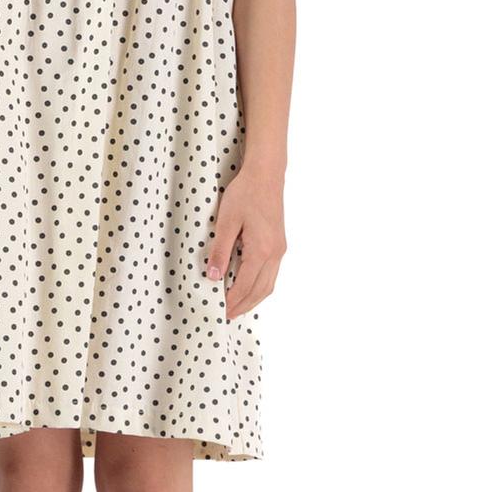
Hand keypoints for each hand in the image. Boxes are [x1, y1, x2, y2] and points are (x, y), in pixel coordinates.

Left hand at [206, 168, 286, 318]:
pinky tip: (248, 286)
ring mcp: (279, 249)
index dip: (232, 301)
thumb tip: (212, 276)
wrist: (266, 175)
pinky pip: (271, 274)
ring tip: (237, 307)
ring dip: (253, 299)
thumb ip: (220, 250)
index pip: (245, 286)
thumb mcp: (227, 221)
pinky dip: (259, 286)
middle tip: (227, 317)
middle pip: (260, 291)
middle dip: (243, 306)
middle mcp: (275, 254)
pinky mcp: (279, 244)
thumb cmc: (245, 193)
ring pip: (268, 284)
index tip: (220, 312)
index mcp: (262, 250)